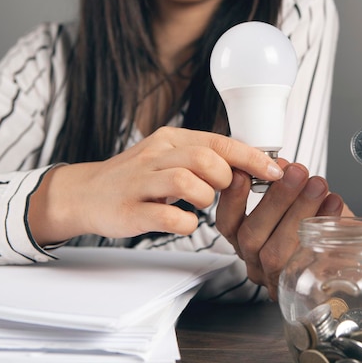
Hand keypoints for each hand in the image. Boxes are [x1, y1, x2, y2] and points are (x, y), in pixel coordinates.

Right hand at [29, 127, 283, 244]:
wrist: (86, 193)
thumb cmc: (137, 178)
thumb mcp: (169, 156)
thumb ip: (204, 157)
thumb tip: (252, 165)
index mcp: (170, 139)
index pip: (219, 142)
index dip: (251, 157)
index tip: (276, 171)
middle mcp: (155, 155)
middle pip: (205, 159)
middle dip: (225, 179)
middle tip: (220, 191)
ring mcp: (140, 183)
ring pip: (187, 182)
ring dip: (204, 198)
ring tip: (198, 204)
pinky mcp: (129, 211)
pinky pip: (168, 217)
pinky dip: (185, 224)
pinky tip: (183, 222)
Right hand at [216, 160, 351, 299]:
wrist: (348, 264)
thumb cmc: (316, 228)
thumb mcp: (298, 200)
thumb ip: (286, 183)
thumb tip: (281, 164)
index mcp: (245, 240)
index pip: (227, 223)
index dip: (232, 198)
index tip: (244, 172)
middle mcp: (255, 262)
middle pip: (251, 237)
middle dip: (274, 200)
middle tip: (296, 172)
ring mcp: (276, 279)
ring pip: (275, 252)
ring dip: (298, 212)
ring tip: (318, 186)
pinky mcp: (302, 288)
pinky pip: (307, 262)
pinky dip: (322, 229)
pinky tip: (334, 206)